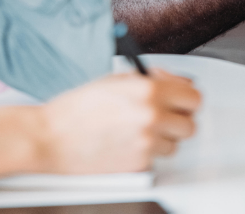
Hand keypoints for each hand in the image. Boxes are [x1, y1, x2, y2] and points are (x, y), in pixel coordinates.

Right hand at [36, 70, 200, 173]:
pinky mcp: (138, 165)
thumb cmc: (77, 107)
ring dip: (163, 137)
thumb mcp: (116, 79)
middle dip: (178, 119)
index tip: (181, 99)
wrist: (52, 136)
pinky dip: (147, 152)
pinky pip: (156, 158)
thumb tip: (172, 83)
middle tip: (164, 114)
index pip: (193, 96)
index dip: (187, 98)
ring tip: (139, 128)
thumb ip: (149, 80)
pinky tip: (127, 141)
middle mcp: (152, 116)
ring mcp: (146, 143)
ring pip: (174, 144)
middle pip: (190, 124)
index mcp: (148, 90)